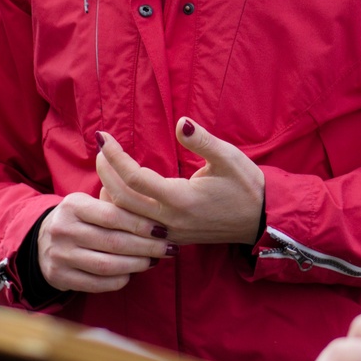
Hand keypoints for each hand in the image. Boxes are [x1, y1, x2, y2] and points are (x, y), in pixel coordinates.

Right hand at [37, 190, 176, 293]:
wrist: (43, 241)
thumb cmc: (80, 219)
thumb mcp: (90, 204)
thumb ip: (116, 204)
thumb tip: (154, 210)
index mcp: (73, 205)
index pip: (112, 215)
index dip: (140, 224)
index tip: (163, 229)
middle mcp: (63, 229)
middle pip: (113, 242)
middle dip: (146, 247)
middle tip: (167, 248)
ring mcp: (60, 255)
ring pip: (106, 265)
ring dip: (136, 265)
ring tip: (153, 261)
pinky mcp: (60, 276)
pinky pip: (97, 283)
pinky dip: (119, 280)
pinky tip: (132, 274)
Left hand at [95, 119, 263, 244]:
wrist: (260, 219)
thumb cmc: (246, 185)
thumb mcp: (228, 157)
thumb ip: (202, 141)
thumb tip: (180, 123)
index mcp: (181, 199)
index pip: (135, 178)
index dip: (115, 156)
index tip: (103, 137)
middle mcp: (170, 220)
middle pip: (122, 199)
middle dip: (105, 172)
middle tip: (100, 149)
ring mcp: (169, 232)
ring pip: (125, 218)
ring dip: (109, 192)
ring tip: (104, 167)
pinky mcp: (171, 237)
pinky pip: (135, 228)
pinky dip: (120, 209)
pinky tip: (117, 193)